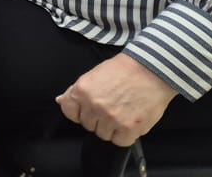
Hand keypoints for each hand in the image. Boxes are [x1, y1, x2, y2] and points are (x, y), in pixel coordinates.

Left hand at [56, 54, 177, 146]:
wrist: (150, 71)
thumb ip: (76, 90)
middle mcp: (94, 106)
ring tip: (122, 113)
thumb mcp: (93, 74)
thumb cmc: (122, 70)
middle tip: (110, 108)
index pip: (68, 112)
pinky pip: (120, 141)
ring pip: (103, 135)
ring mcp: (111, 118)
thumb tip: (60, 100)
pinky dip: (125, 135)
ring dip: (111, 128)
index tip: (88, 109)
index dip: (78, 111)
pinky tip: (130, 121)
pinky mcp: (128, 128)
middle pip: (87, 125)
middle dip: (97, 119)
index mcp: (82, 91)